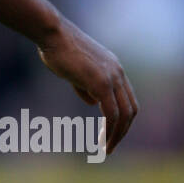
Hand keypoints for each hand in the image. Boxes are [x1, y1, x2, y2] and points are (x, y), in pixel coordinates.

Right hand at [37, 19, 137, 154]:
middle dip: (122, 131)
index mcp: (113, 68)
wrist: (52, 33)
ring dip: (117, 134)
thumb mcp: (74, 71)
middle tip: (110, 146)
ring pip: (124, 114)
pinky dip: (109, 129)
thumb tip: (93, 103)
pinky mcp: (102, 82)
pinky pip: (111, 112)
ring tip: (106, 148)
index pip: (126, 99)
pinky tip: (101, 140)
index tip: (109, 132)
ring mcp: (112, 77)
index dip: (121, 118)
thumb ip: (85, 87)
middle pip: (131, 109)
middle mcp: (118, 72)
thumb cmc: (57, 49)